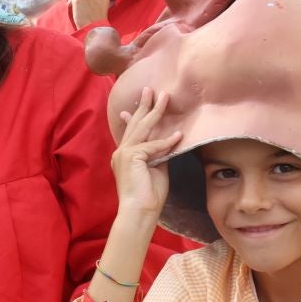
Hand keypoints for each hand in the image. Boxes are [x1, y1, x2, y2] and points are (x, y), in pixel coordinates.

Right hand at [111, 88, 180, 218]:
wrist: (139, 212)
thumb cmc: (149, 196)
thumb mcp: (156, 170)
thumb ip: (158, 155)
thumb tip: (168, 142)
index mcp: (124, 155)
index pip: (130, 131)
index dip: (133, 117)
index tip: (132, 106)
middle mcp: (121, 152)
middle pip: (135, 124)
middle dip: (145, 105)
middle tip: (151, 89)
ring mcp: (124, 153)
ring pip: (143, 128)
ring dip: (156, 111)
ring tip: (165, 97)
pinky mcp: (132, 157)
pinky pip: (153, 145)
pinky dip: (166, 141)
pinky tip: (179, 136)